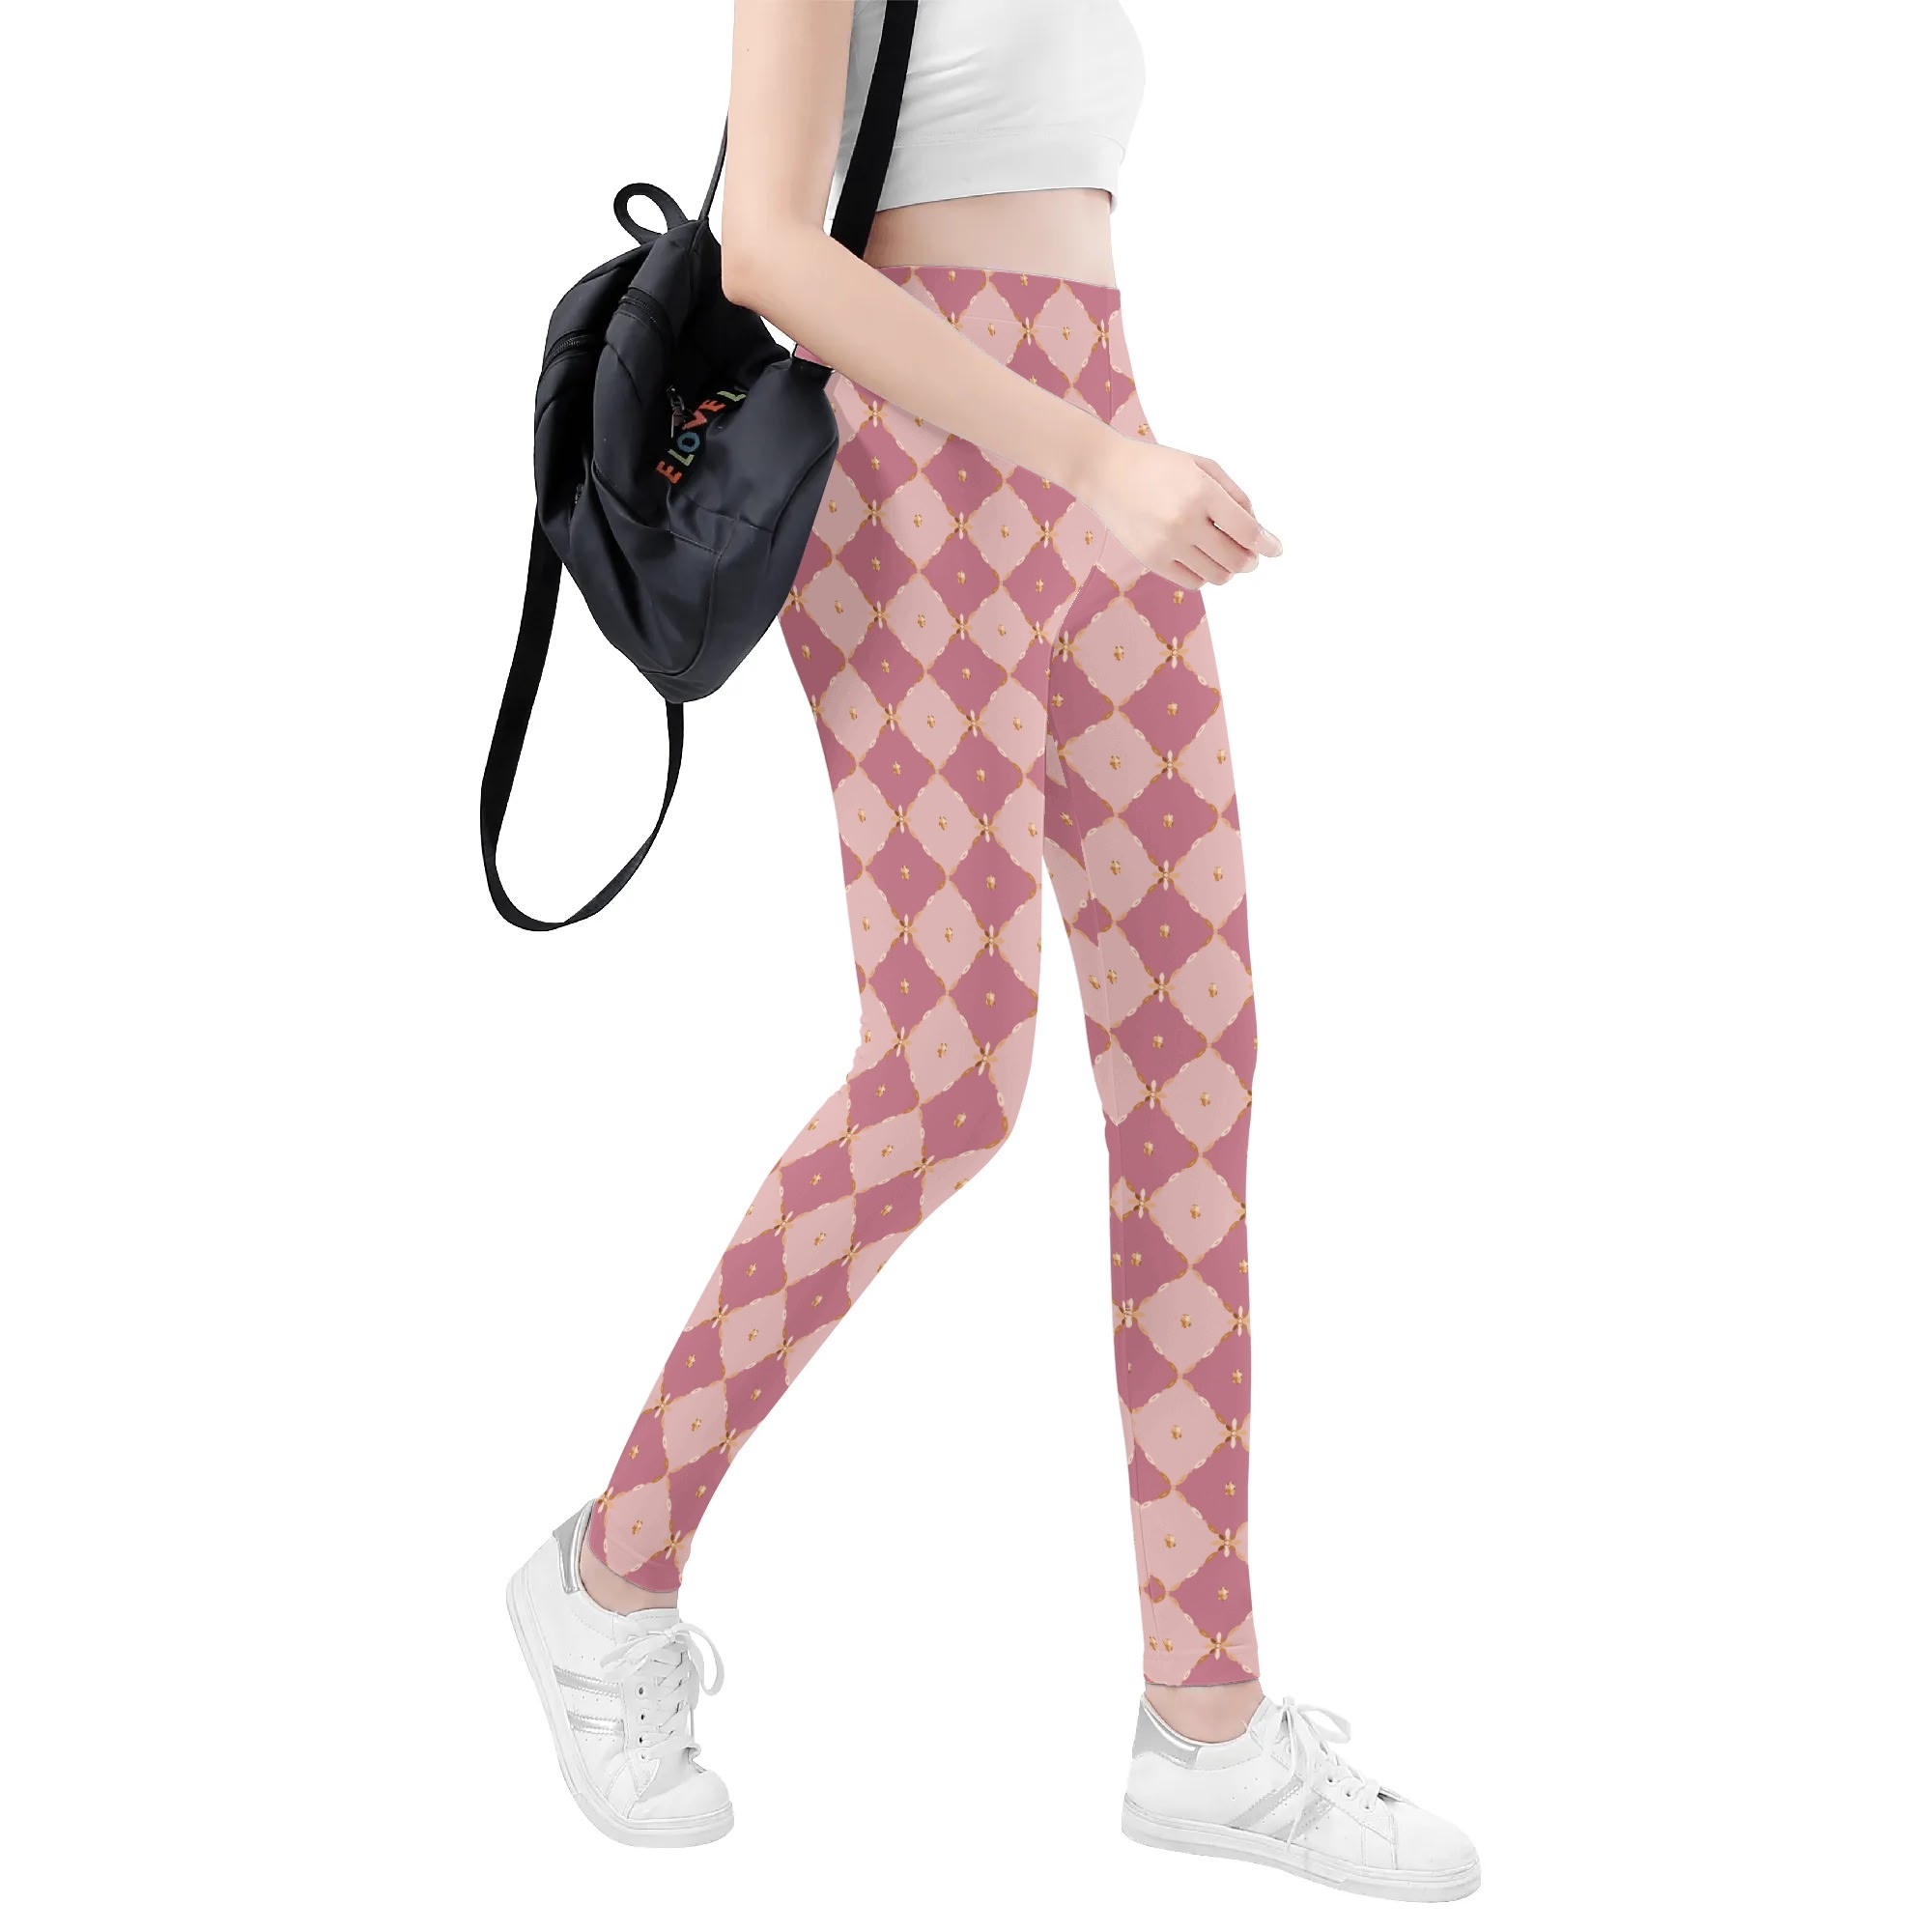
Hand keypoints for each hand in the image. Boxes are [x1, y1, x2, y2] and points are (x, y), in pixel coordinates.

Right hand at [1076, 432, 1281, 587]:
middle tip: (1251, 556)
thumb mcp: (1201, 466)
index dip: (1267, 544)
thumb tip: (1257, 529)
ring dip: (1228, 569)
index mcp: (1202, 493)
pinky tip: (1202, 559)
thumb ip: (1234, 495)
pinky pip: (1193, 581)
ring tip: (1224, 555)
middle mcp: (1185, 522)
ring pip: (1216, 575)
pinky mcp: (1151, 560)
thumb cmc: (1158, 465)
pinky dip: (1205, 574)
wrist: (1106, 473)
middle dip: (1250, 560)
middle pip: (1235, 559)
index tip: (1277, 550)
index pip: (1246, 531)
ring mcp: (1166, 545)